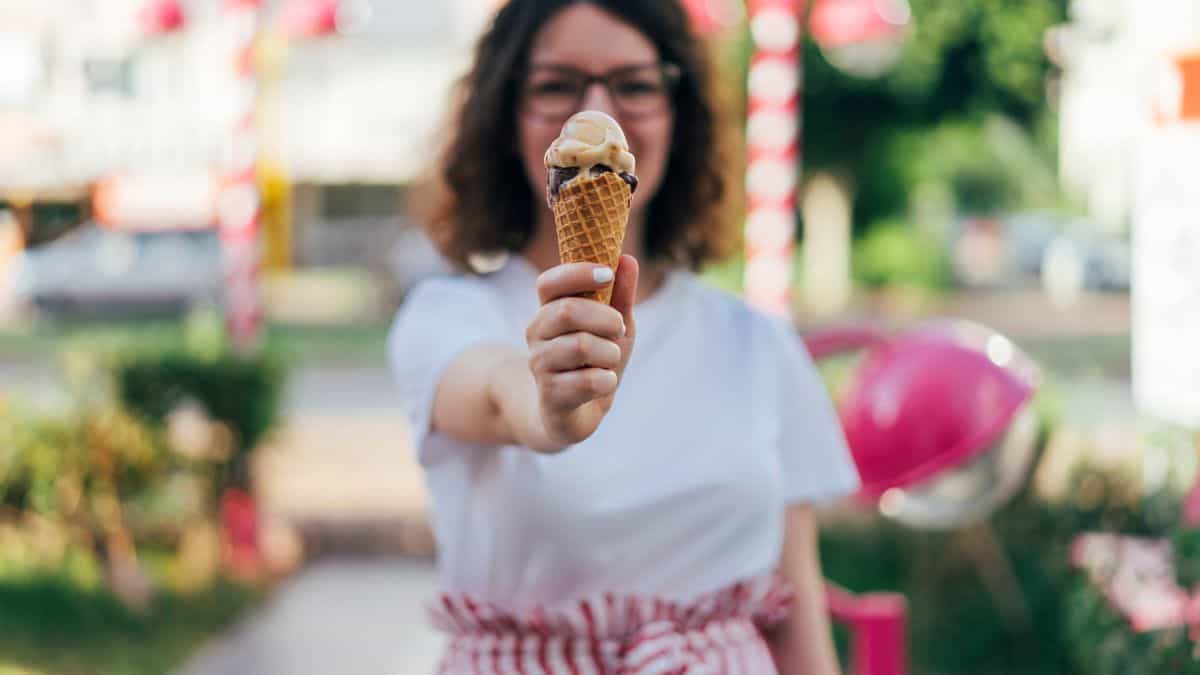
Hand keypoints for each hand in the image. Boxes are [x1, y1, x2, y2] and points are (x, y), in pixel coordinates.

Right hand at [525, 255, 638, 447]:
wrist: (576, 414)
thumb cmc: (595, 362)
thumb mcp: (614, 327)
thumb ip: (620, 296)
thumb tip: (627, 259)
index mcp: (548, 310)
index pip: (549, 282)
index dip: (578, 273)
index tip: (608, 274)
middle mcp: (536, 334)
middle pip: (568, 311)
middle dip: (605, 318)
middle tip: (618, 328)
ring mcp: (539, 365)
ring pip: (580, 346)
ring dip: (609, 353)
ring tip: (610, 361)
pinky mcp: (550, 396)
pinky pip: (587, 381)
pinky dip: (607, 380)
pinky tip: (604, 383)